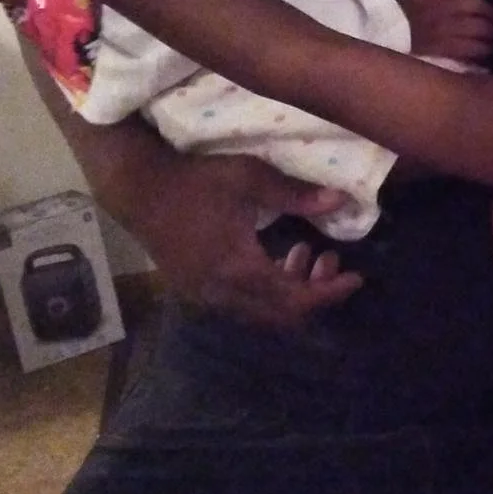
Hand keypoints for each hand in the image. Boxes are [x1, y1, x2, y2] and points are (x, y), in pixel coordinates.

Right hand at [136, 154, 365, 325]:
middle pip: (280, 315)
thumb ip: (295, 194)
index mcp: (240, 269)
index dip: (330, 293)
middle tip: (332, 264)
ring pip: (258, 312)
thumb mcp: (249, 178)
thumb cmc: (194, 180)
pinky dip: (264, 290)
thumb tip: (340, 200)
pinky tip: (272, 257)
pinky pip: (239, 304)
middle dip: (313, 295)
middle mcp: (222, 292)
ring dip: (288, 292)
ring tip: (305, 253)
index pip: (296, 299)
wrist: (136, 187)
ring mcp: (203, 294)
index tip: (356, 279)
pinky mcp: (192, 288)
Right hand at [400, 0, 492, 66]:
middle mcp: (448, 23)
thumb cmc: (400, 12)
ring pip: (476, 47)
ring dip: (490, 49)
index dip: (491, 11)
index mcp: (443, 4)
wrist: (380, 33)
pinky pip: (464, 63)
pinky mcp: (440, 60)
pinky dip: (477, 65)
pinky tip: (483, 67)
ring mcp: (444, 43)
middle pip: (481, 27)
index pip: (476, 5)